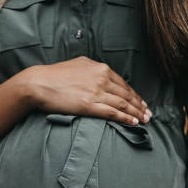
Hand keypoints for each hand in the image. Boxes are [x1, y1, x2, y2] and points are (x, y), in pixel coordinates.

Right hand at [15, 56, 151, 125]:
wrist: (38, 83)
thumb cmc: (54, 76)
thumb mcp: (77, 65)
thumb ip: (92, 69)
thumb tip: (100, 73)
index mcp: (99, 68)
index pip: (123, 83)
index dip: (134, 95)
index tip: (141, 103)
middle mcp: (101, 78)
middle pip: (126, 94)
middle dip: (139, 105)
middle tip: (149, 114)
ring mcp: (96, 91)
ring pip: (122, 104)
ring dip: (136, 113)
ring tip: (145, 120)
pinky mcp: (89, 105)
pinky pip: (112, 112)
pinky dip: (125, 118)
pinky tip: (133, 123)